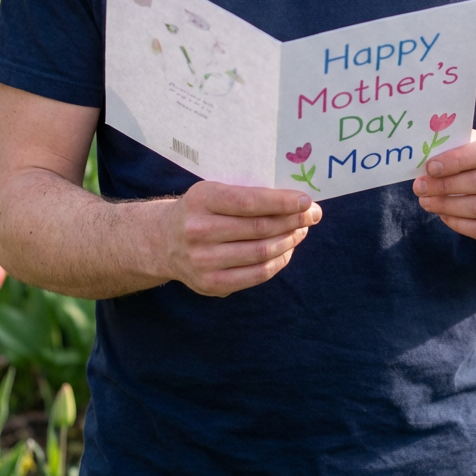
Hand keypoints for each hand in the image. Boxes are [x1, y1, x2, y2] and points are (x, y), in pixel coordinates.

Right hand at [160, 181, 321, 296]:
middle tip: (312, 215)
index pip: (249, 201)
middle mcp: (199, 231)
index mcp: (201, 199)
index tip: (306, 201)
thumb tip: (295, 201)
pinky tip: (287, 250)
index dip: (282, 202)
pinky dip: (278, 261)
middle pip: (259, 228)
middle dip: (293, 220)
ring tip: (301, 230)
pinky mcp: (210, 284)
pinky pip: (256, 274)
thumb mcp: (213, 191)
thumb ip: (246, 194)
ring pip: (261, 252)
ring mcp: (203, 261)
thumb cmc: (200, 210)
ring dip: (289, 241)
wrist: (163, 242)